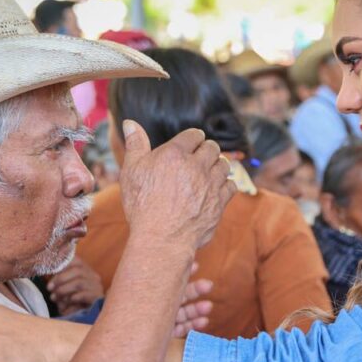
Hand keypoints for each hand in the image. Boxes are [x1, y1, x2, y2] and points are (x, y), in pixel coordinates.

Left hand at [48, 257, 104, 314]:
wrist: (84, 318)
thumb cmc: (71, 302)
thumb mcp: (64, 288)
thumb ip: (58, 278)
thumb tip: (47, 267)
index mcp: (86, 271)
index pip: (76, 260)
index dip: (62, 264)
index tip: (49, 272)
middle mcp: (94, 277)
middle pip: (77, 270)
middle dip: (60, 279)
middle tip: (49, 288)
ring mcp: (97, 287)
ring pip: (79, 283)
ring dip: (63, 290)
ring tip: (54, 297)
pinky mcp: (97, 298)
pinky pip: (83, 295)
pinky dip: (71, 299)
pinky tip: (65, 304)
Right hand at [118, 120, 234, 250]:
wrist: (161, 239)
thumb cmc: (142, 205)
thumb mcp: (131, 171)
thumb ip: (135, 144)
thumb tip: (130, 122)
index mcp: (175, 154)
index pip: (194, 135)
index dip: (193, 138)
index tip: (191, 144)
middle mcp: (196, 165)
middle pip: (212, 148)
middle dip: (207, 150)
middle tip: (200, 158)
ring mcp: (211, 184)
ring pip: (224, 165)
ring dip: (218, 165)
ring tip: (209, 172)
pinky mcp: (220, 202)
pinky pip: (231, 186)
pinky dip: (225, 185)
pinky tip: (216, 189)